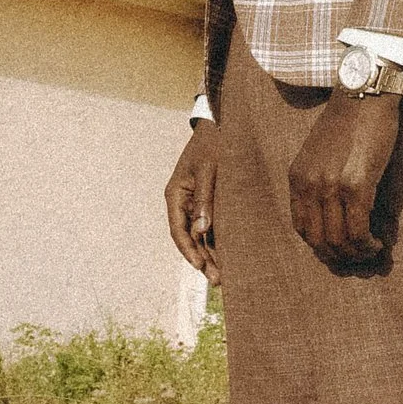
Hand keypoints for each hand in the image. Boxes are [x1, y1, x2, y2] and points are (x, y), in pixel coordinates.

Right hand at [164, 125, 219, 277]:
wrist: (220, 124)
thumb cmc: (214, 143)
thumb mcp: (210, 169)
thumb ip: (206, 199)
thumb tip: (202, 231)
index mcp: (175, 194)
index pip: (178, 230)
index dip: (188, 251)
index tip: (200, 266)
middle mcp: (182, 202)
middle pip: (189, 237)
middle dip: (202, 259)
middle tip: (218, 279)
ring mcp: (194, 202)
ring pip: (199, 234)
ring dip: (209, 254)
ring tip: (222, 275)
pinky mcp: (208, 201)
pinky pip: (209, 225)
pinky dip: (216, 240)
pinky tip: (226, 255)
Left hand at [288, 91, 402, 267]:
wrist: (365, 95)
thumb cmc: (349, 121)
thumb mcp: (319, 153)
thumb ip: (319, 181)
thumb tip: (335, 214)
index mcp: (297, 177)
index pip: (301, 227)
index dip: (321, 246)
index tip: (338, 250)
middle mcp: (309, 185)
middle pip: (318, 240)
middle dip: (338, 257)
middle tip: (357, 260)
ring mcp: (331, 186)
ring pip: (339, 240)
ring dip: (356, 254)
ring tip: (371, 254)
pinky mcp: (357, 185)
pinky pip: (359, 229)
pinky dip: (368, 244)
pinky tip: (379, 243)